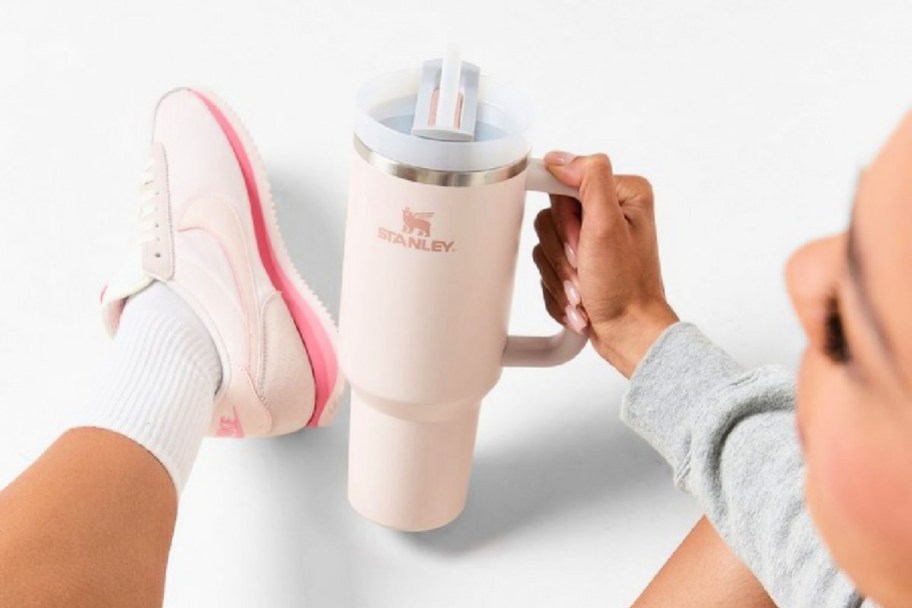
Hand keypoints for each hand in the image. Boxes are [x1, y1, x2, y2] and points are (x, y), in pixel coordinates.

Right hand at [532, 152, 677, 377]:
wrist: (628, 333)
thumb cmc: (625, 288)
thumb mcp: (607, 226)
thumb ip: (589, 179)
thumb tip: (561, 158)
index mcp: (622, 195)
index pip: (563, 184)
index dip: (563, 218)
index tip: (574, 240)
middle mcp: (608, 214)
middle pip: (550, 218)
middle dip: (561, 253)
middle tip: (583, 268)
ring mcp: (591, 241)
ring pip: (545, 246)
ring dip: (559, 275)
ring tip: (582, 291)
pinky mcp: (579, 265)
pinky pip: (547, 269)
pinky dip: (558, 289)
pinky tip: (579, 300)